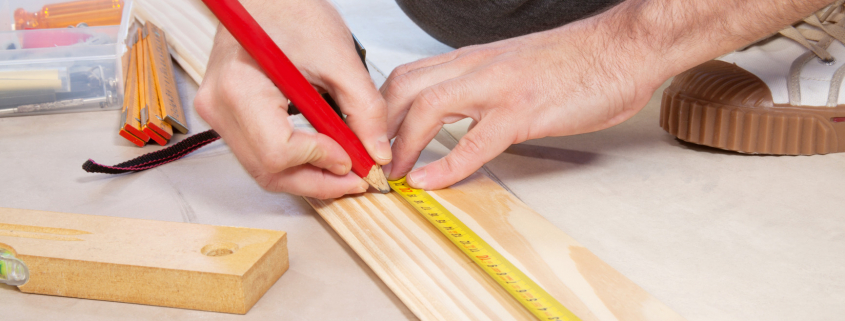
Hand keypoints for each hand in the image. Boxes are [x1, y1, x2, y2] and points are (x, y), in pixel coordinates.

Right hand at [195, 0, 390, 198]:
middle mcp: (219, 107)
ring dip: (309, 177)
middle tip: (357, 178)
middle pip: (269, 170)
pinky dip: (295, 164)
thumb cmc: (291, 10)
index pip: (278, 151)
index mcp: (239, 87)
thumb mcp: (339, 58)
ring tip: (346, 168)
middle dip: (318, 180)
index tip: (354, 157)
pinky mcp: (228, 118)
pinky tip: (324, 156)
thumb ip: (363, 109)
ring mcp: (218, 115)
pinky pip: (260, 156)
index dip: (321, 160)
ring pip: (264, 171)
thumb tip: (377, 153)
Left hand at [381, 15, 666, 189]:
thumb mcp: (516, 69)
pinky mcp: (524, 110)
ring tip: (391, 174)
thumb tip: (459, 113)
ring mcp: (499, 87)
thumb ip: (483, 86)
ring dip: (400, 144)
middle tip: (369, 161)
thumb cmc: (577, 62)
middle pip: (403, 87)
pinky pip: (475, 141)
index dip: (380, 110)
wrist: (625, 46)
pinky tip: (430, 181)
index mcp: (474, 60)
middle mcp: (477, 67)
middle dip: (377, 126)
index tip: (372, 141)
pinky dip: (446, 165)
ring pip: (427, 107)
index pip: (408, 77)